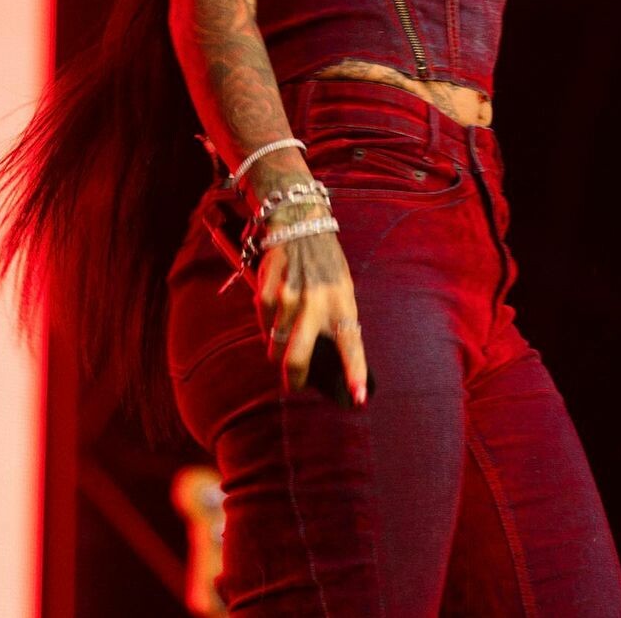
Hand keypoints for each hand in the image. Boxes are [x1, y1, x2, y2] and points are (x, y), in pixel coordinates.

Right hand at [255, 210, 368, 404]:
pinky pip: (262, 319)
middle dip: (294, 377)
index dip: (355, 372)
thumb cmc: (326, 261)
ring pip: (275, 343)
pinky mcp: (267, 287)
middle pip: (297, 357)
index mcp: (342, 302)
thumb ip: (337, 318)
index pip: (351, 344)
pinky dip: (266, 321)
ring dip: (277, 346)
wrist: (301, 221)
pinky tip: (274, 308)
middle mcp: (316, 302)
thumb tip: (329, 359)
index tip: (358, 398)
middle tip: (295, 383)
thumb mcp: (342, 287)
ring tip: (284, 332)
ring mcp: (289, 295)